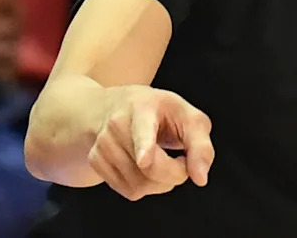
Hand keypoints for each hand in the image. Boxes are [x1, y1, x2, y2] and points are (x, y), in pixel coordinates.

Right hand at [88, 86, 214, 201]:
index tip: (144, 160)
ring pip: (140, 185)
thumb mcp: (189, 117)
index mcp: (143, 107)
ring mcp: (102, 145)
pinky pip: (130, 191)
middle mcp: (117, 125)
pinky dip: (147, 186)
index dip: (144, 147)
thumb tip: (200, 177)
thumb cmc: (161, 112)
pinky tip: (148, 168)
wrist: (121, 106)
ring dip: (162, 182)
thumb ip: (201, 146)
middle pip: (149, 168)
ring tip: (164, 159)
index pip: (142, 130)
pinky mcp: (96, 163)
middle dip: (175, 173)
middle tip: (183, 159)